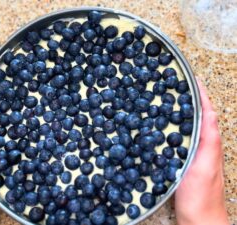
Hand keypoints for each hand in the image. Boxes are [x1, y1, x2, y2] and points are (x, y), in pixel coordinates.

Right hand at [175, 80, 228, 224]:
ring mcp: (193, 154)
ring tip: (169, 101)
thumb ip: (209, 140)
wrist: (198, 218)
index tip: (192, 79)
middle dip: (190, 99)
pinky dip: (173, 129)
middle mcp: (202, 145)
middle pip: (198, 117)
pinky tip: (161, 129)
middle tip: (176, 86)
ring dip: (181, 112)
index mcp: (209, 142)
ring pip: (188, 127)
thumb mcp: (204, 165)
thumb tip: (209, 113)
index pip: (207, 112)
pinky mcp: (183, 163)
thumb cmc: (201, 195)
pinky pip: (179, 140)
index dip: (201, 95)